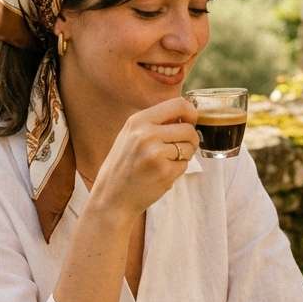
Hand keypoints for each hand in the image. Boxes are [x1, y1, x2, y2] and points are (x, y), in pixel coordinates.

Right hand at [88, 97, 199, 218]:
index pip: (179, 104)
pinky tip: (161, 174)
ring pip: (189, 147)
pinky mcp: (164, 171)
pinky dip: (177, 170)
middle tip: (178, 149)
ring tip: (166, 162)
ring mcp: (155, 153)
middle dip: (190, 140)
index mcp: (138, 120)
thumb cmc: (124, 166)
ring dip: (184, 155)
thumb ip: (154, 123)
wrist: (111, 197)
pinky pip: (184, 165)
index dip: (191, 114)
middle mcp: (146, 134)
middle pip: (189, 129)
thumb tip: (186, 114)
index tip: (190, 123)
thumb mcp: (130, 135)